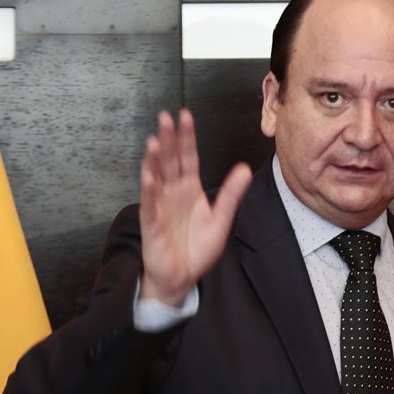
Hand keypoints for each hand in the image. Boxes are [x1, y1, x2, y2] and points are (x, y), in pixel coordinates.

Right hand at [139, 109, 251, 305]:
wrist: (182, 278)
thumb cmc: (197, 250)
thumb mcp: (221, 220)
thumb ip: (231, 195)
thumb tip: (244, 169)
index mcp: (190, 189)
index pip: (188, 157)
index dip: (187, 137)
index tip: (185, 116)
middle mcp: (172, 193)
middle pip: (170, 161)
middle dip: (168, 139)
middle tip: (165, 118)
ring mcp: (160, 206)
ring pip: (156, 178)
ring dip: (154, 160)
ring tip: (154, 141)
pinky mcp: (152, 224)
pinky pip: (150, 205)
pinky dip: (149, 191)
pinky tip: (149, 176)